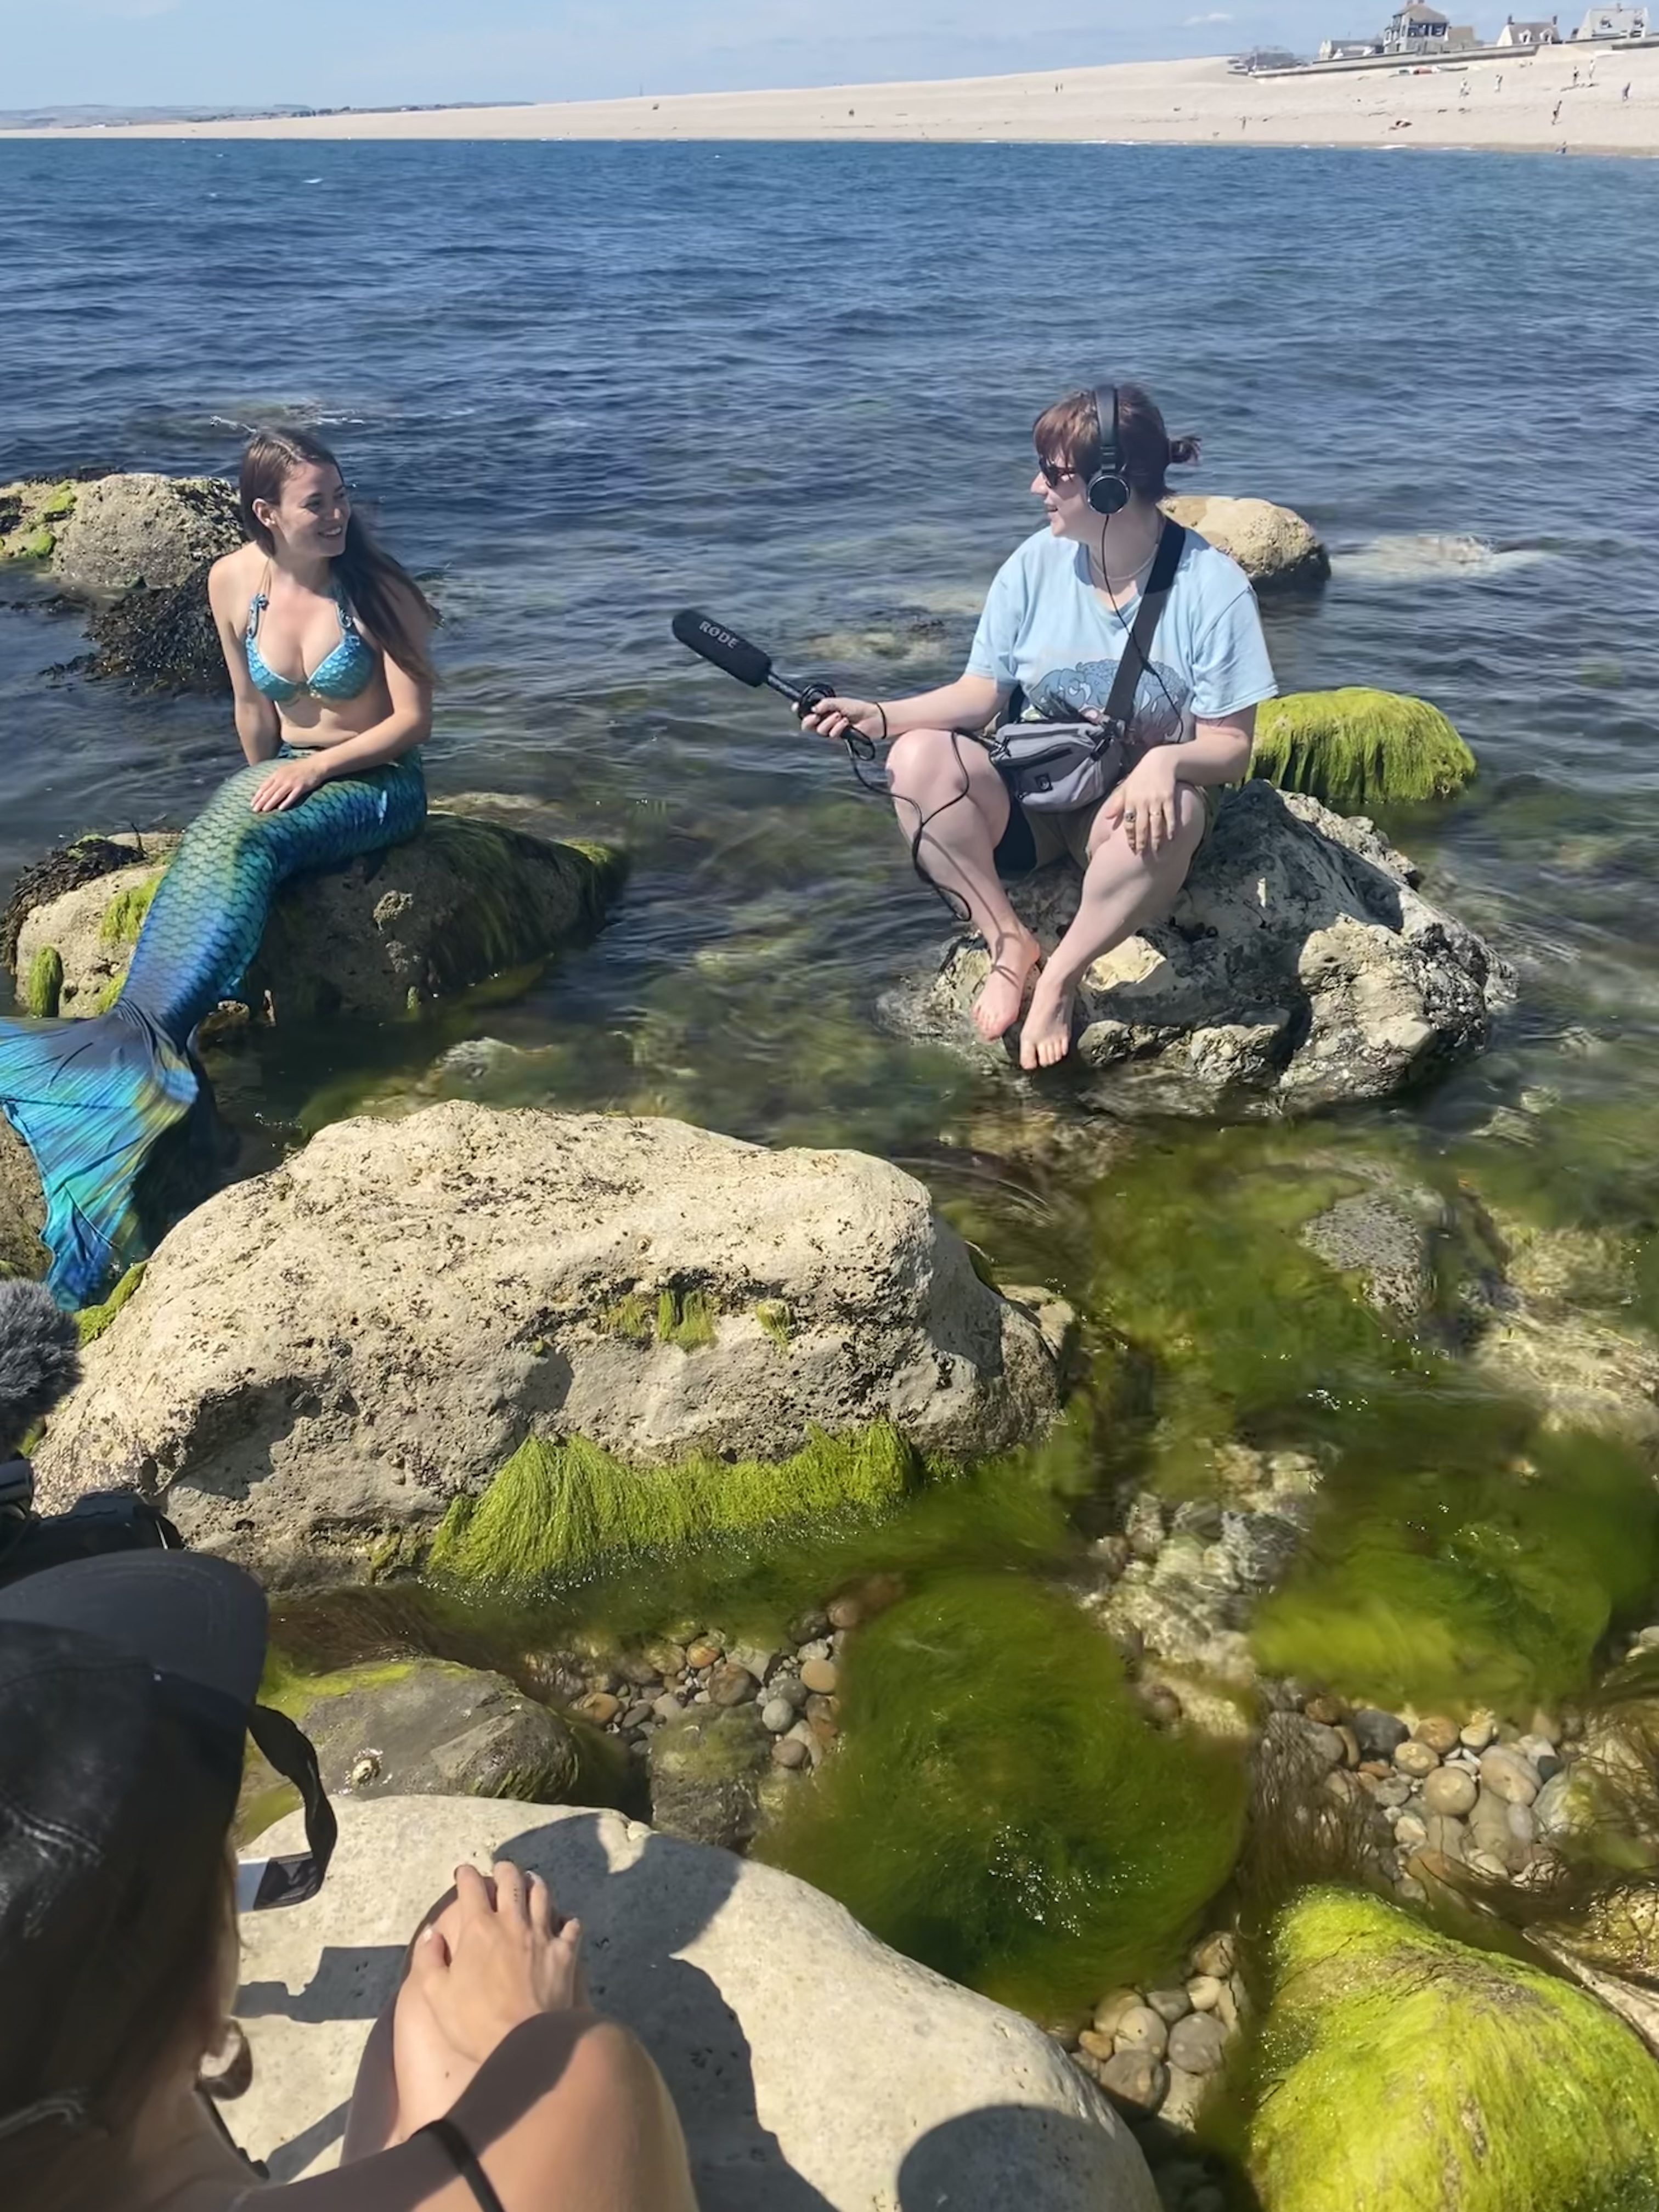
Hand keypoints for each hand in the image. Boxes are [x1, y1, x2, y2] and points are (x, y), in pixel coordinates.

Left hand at [250, 753, 326, 812]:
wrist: (315, 765)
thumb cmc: (300, 769)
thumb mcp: (285, 771)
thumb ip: (276, 779)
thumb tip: (267, 789)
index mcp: (277, 774)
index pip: (264, 786)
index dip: (257, 796)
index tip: (252, 804)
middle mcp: (282, 778)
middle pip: (269, 791)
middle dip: (261, 801)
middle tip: (255, 810)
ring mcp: (292, 782)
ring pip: (278, 794)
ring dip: (270, 803)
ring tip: (264, 810)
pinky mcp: (301, 787)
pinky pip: (292, 796)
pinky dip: (286, 802)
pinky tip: (281, 809)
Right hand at [405, 1860, 585, 2071]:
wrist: (524, 2041)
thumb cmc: (475, 2022)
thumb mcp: (436, 1995)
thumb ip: (429, 1960)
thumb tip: (430, 1934)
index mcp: (479, 1929)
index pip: (471, 1888)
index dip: (466, 1875)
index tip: (463, 1872)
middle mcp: (512, 1923)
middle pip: (511, 1882)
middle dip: (503, 1870)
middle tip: (500, 1869)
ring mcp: (542, 1935)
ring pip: (542, 1895)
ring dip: (534, 1884)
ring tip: (531, 1881)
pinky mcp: (565, 1953)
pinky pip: (571, 1926)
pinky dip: (567, 1920)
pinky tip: (564, 1921)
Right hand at [798, 695, 884, 744]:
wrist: (871, 717)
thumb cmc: (857, 707)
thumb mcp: (839, 702)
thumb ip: (825, 704)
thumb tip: (814, 709)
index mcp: (823, 710)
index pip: (807, 711)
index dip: (800, 709)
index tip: (796, 707)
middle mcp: (825, 720)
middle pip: (808, 725)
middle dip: (809, 721)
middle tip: (815, 716)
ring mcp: (831, 729)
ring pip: (820, 730)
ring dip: (829, 722)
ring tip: (840, 716)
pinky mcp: (838, 736)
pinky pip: (832, 734)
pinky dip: (838, 727)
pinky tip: (846, 722)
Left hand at [1101, 749, 1181, 858]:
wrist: (1160, 762)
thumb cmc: (1141, 776)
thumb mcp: (1126, 787)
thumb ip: (1117, 802)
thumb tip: (1107, 816)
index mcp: (1130, 800)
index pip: (1128, 823)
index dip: (1130, 837)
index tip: (1132, 848)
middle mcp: (1142, 801)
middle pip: (1141, 826)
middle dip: (1142, 841)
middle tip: (1142, 855)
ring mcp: (1156, 799)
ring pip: (1155, 823)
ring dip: (1156, 838)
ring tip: (1157, 850)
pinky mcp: (1168, 797)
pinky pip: (1169, 815)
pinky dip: (1170, 827)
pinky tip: (1171, 837)